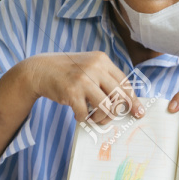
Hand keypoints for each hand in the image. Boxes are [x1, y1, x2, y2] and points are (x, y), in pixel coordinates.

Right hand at [23, 52, 145, 123]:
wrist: (40, 70)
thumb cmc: (68, 72)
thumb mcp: (89, 66)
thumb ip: (105, 78)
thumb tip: (126, 102)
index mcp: (102, 60)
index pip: (125, 83)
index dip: (133, 100)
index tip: (138, 113)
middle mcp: (95, 67)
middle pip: (119, 97)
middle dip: (116, 113)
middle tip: (107, 119)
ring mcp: (83, 79)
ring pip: (106, 108)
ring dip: (100, 118)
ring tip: (92, 118)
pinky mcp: (72, 92)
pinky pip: (86, 114)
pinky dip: (83, 119)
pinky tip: (78, 114)